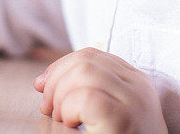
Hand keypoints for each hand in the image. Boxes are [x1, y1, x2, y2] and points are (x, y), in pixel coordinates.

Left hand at [34, 47, 166, 133]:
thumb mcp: (103, 111)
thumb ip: (83, 90)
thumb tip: (41, 82)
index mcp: (135, 81)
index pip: (91, 55)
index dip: (60, 67)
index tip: (43, 88)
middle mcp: (139, 87)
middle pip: (84, 61)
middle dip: (56, 80)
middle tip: (48, 109)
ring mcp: (134, 102)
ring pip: (83, 73)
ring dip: (61, 96)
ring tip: (62, 119)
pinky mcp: (123, 119)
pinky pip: (85, 97)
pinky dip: (68, 109)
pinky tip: (72, 124)